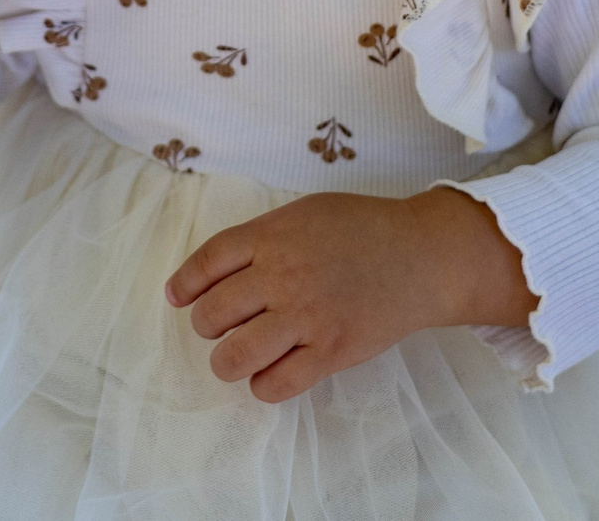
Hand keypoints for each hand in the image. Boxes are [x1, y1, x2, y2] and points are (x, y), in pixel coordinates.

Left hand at [164, 188, 536, 402]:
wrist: (422, 256)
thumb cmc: (362, 229)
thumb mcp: (304, 214)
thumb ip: (261, 238)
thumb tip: (213, 271)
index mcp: (272, 236)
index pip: (206, 262)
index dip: (184, 284)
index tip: (176, 297)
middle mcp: (282, 276)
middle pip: (212, 314)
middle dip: (207, 325)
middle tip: (221, 326)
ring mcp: (305, 317)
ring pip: (234, 356)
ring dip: (227, 361)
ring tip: (238, 355)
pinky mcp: (330, 352)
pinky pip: (275, 384)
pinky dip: (262, 384)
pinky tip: (270, 373)